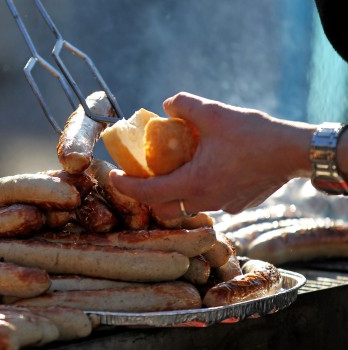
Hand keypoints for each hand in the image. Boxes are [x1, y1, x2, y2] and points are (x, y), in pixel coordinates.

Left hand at [109, 92, 314, 218]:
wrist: (293, 151)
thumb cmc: (253, 133)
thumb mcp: (214, 112)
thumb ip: (184, 105)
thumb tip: (167, 104)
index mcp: (193, 182)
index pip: (148, 192)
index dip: (125, 185)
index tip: (113, 176)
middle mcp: (205, 200)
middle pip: (164, 207)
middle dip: (148, 195)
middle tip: (144, 175)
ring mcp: (223, 205)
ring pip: (187, 205)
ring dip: (175, 192)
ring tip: (175, 169)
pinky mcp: (238, 204)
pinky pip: (210, 200)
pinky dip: (199, 189)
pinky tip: (207, 170)